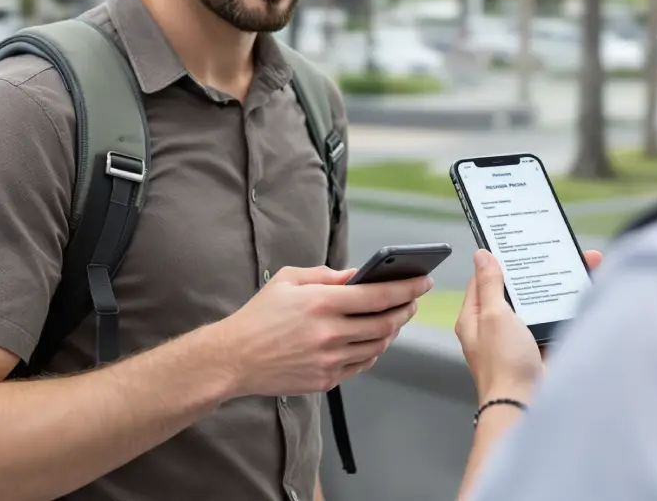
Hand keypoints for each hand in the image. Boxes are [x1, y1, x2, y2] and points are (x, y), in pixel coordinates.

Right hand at [217, 265, 433, 397]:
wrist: (234, 358)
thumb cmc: (259, 315)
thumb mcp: (289, 280)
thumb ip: (326, 275)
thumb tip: (357, 275)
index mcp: (322, 303)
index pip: (378, 296)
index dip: (406, 288)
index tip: (422, 281)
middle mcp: (330, 333)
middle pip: (385, 323)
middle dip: (405, 310)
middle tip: (412, 300)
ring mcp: (329, 361)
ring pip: (377, 346)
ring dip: (391, 331)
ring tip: (394, 318)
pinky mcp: (325, 380)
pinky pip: (361, 365)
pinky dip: (373, 351)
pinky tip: (373, 340)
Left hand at [455, 248, 601, 403]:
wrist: (524, 404)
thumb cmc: (503, 365)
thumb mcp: (493, 315)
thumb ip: (490, 285)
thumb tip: (482, 257)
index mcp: (475, 318)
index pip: (483, 280)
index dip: (498, 262)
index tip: (515, 246)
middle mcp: (494, 328)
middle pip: (513, 293)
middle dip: (533, 275)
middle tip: (552, 256)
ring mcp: (516, 340)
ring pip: (535, 307)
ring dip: (551, 293)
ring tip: (572, 272)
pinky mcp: (537, 351)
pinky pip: (549, 325)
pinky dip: (562, 313)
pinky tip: (577, 298)